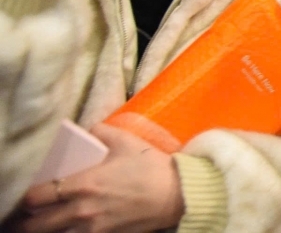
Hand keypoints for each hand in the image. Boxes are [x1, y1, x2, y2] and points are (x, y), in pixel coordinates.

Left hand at [18, 124, 184, 232]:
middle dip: (30, 221)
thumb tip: (88, 130)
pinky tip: (76, 227)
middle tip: (35, 213)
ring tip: (54, 221)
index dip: (29, 196)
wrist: (177, 194)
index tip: (33, 193)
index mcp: (83, 185)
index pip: (38, 197)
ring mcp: (94, 229)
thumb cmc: (152, 167)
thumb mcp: (127, 142)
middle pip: (38, 226)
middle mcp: (83, 211)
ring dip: (51, 229)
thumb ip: (101, 132)